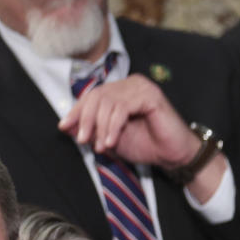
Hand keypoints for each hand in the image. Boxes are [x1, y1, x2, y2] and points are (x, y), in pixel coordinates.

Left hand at [59, 74, 200, 167]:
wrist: (174, 156)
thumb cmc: (147, 146)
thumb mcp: (111, 139)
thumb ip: (92, 130)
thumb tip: (66, 126)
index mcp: (121, 90)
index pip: (92, 96)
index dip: (76, 111)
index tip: (64, 127)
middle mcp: (131, 83)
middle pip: (97, 96)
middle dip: (86, 120)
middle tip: (83, 140)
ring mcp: (141, 87)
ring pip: (108, 102)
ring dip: (100, 127)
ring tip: (101, 147)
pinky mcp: (150, 95)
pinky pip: (122, 108)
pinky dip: (113, 126)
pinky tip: (111, 141)